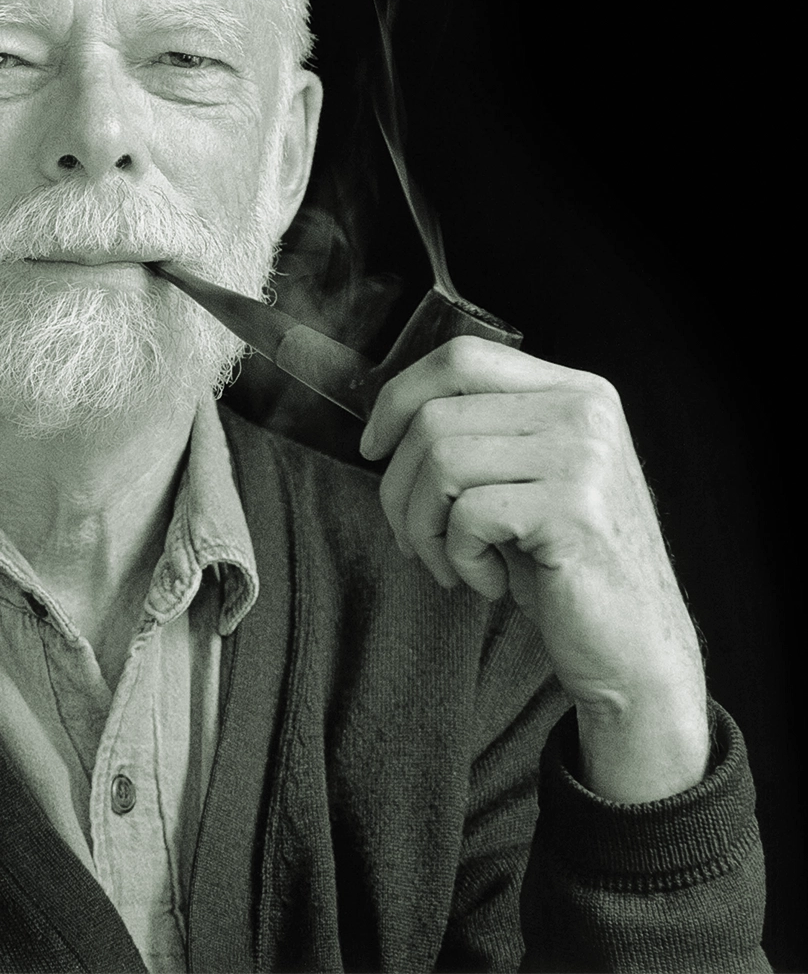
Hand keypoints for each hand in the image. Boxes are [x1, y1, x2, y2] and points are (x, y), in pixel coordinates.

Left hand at [360, 337, 708, 802]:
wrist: (635, 651)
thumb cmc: (564, 567)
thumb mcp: (525, 480)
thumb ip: (481, 433)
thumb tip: (384, 420)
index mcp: (574, 390)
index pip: (462, 356)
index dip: (399, 396)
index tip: (372, 448)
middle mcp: (584, 410)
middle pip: (436, 416)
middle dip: (399, 486)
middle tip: (413, 540)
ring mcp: (583, 456)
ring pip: (440, 462)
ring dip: (424, 527)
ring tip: (451, 564)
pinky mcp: (573, 509)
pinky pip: (466, 514)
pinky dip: (458, 557)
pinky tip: (488, 583)